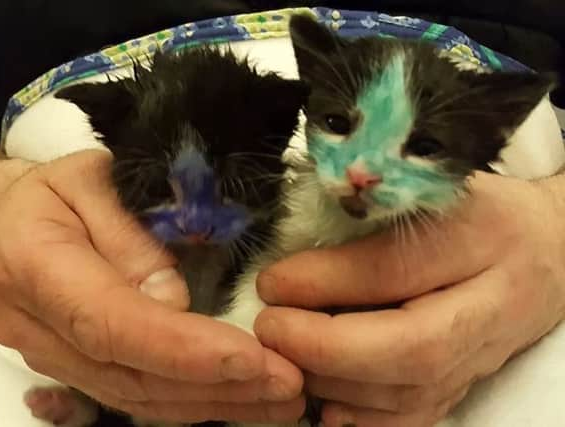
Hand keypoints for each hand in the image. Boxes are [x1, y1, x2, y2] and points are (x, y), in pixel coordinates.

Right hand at [0, 150, 303, 422]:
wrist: (17, 216)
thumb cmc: (64, 187)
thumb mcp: (98, 177)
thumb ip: (131, 233)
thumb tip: (172, 301)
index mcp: (33, 264)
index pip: (111, 323)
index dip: (180, 348)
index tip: (251, 358)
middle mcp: (32, 325)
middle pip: (128, 374)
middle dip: (214, 385)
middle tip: (287, 382)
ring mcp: (49, 356)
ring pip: (134, 397)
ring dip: (211, 402)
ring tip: (279, 398)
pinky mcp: (72, 369)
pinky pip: (134, 396)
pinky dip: (190, 401)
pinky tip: (239, 398)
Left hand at [254, 172, 564, 426]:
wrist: (547, 250)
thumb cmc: (479, 211)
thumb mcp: (430, 192)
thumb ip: (371, 214)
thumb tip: (293, 261)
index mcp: (482, 238)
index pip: (400, 269)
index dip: (330, 281)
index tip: (272, 283)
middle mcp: (488, 307)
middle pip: (410, 348)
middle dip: (327, 347)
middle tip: (270, 328)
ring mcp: (481, 356)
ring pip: (408, 393)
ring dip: (333, 382)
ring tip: (285, 356)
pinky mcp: (465, 384)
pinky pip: (414, 418)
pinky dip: (360, 417)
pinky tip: (322, 399)